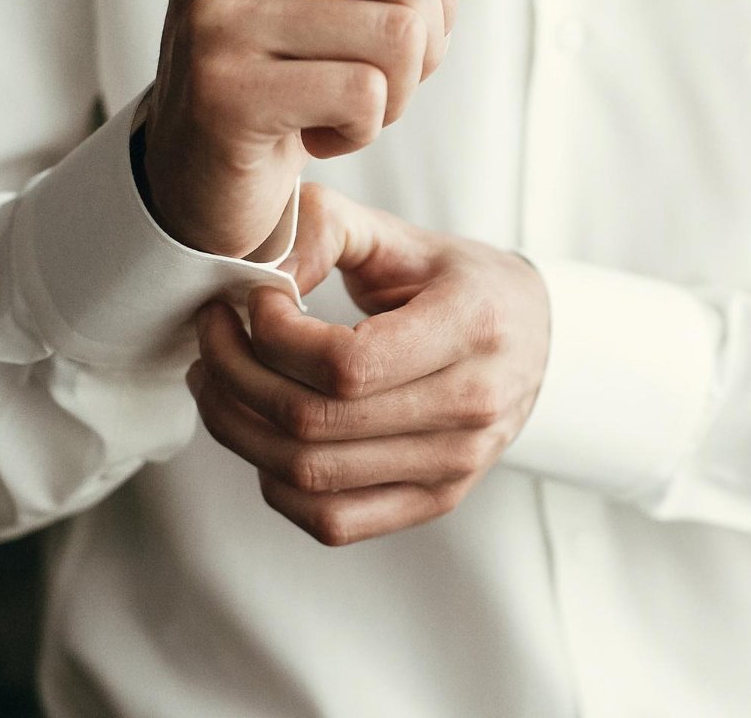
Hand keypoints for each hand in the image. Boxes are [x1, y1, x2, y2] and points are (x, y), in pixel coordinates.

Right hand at [143, 0, 492, 256]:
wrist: (202, 172)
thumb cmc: (288, 69)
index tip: (388, 38)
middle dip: (420, 48)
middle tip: (373, 84)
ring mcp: (213, 18)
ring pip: (396, 38)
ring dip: (392, 95)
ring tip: (336, 108)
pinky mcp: (223, 92)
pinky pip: (363, 95)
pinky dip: (361, 130)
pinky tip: (312, 135)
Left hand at [187, 184, 550, 545]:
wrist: (536, 337)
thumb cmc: (459, 282)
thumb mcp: (399, 235)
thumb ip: (324, 230)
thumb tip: (255, 272)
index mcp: (473, 327)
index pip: (346, 363)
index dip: (273, 337)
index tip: (252, 300)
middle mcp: (473, 405)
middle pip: (313, 423)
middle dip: (235, 376)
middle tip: (213, 336)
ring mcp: (457, 463)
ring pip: (309, 476)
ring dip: (239, 428)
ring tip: (221, 379)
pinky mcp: (438, 499)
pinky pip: (331, 521)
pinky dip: (276, 484)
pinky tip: (264, 434)